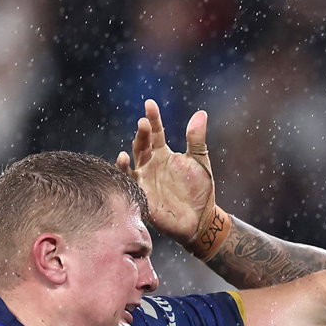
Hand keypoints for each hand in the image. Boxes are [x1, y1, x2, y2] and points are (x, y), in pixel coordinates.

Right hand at [116, 98, 216, 246]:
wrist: (202, 221)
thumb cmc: (200, 191)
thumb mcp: (200, 162)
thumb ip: (197, 139)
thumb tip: (201, 113)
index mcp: (163, 155)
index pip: (155, 133)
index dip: (153, 118)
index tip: (150, 104)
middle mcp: (150, 165)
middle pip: (142, 144)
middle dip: (143, 132)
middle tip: (145, 122)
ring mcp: (144, 180)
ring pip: (132, 161)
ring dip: (133, 149)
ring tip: (136, 137)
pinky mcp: (142, 195)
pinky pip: (129, 181)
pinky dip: (124, 171)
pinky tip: (123, 159)